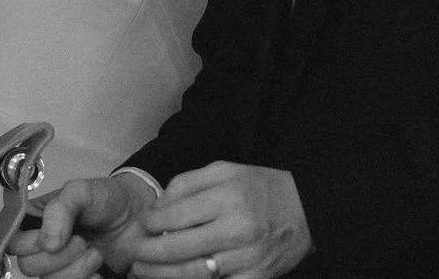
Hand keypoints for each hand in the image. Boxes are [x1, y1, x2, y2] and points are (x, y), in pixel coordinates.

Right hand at [8, 172, 157, 277]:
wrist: (142, 218)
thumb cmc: (108, 199)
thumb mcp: (81, 191)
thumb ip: (60, 210)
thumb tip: (48, 243)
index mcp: (36, 220)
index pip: (13, 241)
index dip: (30, 244)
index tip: (55, 238)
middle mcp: (43, 245)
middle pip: (28, 267)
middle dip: (57, 258)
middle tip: (83, 241)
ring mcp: (61, 266)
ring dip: (75, 272)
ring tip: (96, 254)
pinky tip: (99, 272)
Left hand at [131, 163, 312, 278]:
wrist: (306, 209)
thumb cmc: (258, 188)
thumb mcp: (223, 171)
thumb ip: (186, 183)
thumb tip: (157, 206)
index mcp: (226, 196)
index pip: (175, 214)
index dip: (151, 223)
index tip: (141, 226)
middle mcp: (237, 228)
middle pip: (180, 247)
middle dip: (149, 254)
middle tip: (131, 256)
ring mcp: (248, 257)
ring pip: (195, 273)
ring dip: (163, 276)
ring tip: (142, 273)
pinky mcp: (258, 277)